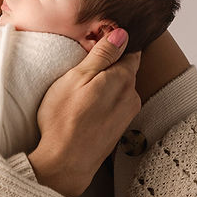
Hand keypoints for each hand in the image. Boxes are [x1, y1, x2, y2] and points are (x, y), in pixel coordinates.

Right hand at [29, 28, 141, 196]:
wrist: (65, 163)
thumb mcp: (78, 77)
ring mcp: (127, 114)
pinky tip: (87, 107)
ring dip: (107, 85)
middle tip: (86, 63)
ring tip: (84, 88)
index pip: (131, 50)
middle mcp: (131, 95)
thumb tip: (122, 33)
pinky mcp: (119, 129)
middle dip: (111, 64)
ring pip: (120, 88)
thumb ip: (103, 54)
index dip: (117, 42)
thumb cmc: (64, 118)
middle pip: (126, 69)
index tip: (101, 40)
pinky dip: (105, 101)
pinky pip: (116, 105)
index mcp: (123, 78)